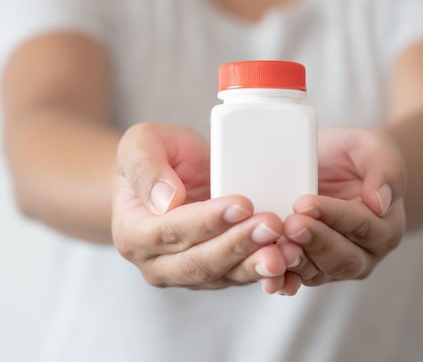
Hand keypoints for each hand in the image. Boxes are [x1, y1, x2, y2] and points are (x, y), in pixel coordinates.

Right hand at [112, 123, 296, 292]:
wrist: (170, 176)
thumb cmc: (155, 156)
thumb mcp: (140, 143)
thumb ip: (145, 167)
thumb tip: (165, 199)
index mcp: (132, 232)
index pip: (170, 231)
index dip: (207, 221)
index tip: (241, 204)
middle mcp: (156, 263)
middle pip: (199, 262)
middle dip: (238, 245)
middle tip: (272, 224)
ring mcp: (186, 274)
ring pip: (223, 276)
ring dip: (256, 264)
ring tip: (285, 249)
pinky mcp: (216, 274)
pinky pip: (240, 278)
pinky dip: (265, 272)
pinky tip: (289, 261)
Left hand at [281, 127, 406, 285]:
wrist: (334, 169)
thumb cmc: (354, 155)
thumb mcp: (373, 148)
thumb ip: (385, 170)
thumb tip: (381, 201)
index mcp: (385, 224)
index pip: (362, 224)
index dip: (333, 215)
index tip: (304, 203)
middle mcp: (366, 252)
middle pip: (342, 256)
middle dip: (314, 241)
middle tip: (289, 225)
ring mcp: (336, 265)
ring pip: (318, 272)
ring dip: (296, 263)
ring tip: (276, 249)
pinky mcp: (311, 270)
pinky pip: (296, 279)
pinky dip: (282, 279)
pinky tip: (268, 277)